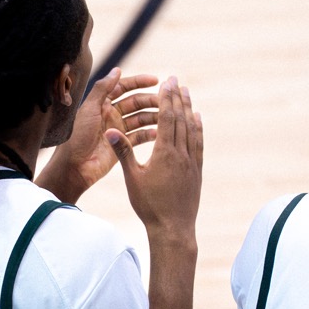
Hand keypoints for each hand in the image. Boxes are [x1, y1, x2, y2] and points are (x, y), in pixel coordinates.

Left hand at [36, 69, 162, 203]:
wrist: (75, 167)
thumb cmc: (78, 137)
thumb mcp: (89, 109)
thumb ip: (103, 88)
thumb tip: (117, 69)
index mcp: (102, 103)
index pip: (123, 87)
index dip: (139, 82)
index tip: (155, 81)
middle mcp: (111, 114)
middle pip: (135, 103)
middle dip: (149, 100)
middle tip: (164, 102)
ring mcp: (118, 130)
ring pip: (140, 119)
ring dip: (152, 116)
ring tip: (165, 117)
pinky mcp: (122, 145)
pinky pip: (139, 137)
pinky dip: (149, 134)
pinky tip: (158, 133)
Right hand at [108, 76, 202, 236]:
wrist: (173, 228)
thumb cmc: (149, 205)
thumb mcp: (132, 179)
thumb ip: (123, 152)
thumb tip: (109, 130)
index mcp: (164, 153)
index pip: (166, 118)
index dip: (167, 98)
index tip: (168, 81)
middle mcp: (181, 153)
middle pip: (180, 119)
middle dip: (178, 97)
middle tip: (177, 79)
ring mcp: (191, 162)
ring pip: (191, 129)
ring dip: (189, 109)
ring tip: (187, 93)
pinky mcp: (196, 171)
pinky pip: (198, 143)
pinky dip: (198, 128)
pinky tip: (197, 119)